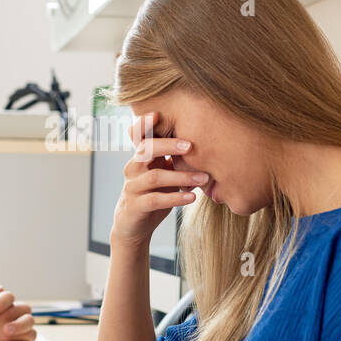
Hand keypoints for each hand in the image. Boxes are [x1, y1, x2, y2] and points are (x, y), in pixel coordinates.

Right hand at [110, 111, 206, 248]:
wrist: (134, 227)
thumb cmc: (153, 195)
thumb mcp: (164, 175)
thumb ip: (177, 162)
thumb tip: (209, 150)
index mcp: (141, 157)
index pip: (138, 135)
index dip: (144, 123)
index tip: (158, 113)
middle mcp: (133, 168)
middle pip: (146, 149)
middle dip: (169, 145)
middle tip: (191, 146)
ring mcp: (132, 187)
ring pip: (155, 176)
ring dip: (181, 176)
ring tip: (203, 178)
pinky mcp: (135, 206)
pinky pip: (155, 200)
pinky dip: (175, 198)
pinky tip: (191, 198)